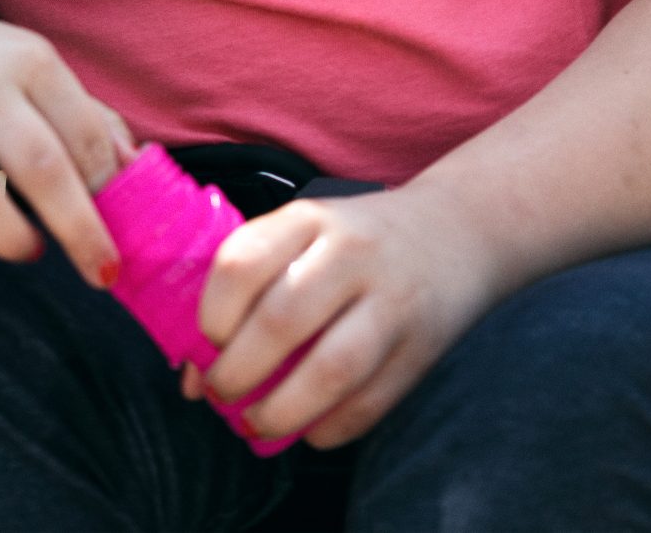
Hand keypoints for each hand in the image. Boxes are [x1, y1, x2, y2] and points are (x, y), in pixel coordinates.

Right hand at [0, 9, 135, 313]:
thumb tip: (136, 175)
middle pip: (40, 164)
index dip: (113, 188)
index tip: (127, 226)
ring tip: (31, 251)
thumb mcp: (31, 64)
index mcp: (24, 60)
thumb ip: (86, 116)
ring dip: (14, 240)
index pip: (85, 133)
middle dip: (81, 229)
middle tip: (104, 270)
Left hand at [190, 185, 506, 448]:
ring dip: (280, 411)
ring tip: (254, 422)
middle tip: (220, 392)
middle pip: (282, 320)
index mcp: (310, 219)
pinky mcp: (421, 351)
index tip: (204, 342)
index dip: (211, 314)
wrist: (459, 230)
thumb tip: (192, 376)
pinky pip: (368, 406)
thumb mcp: (304, 236)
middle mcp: (352, 255)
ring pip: (330, 370)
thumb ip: (249, 288)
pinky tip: (307, 429)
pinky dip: (327, 430)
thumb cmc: (356, 241)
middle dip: (237, 372)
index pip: (242, 263)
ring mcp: (392, 303)